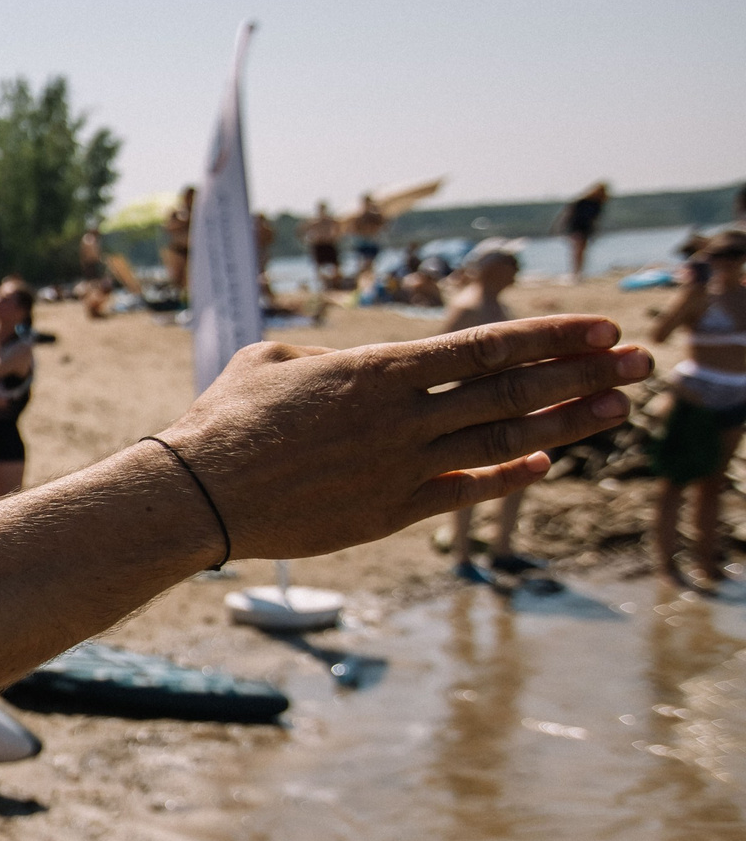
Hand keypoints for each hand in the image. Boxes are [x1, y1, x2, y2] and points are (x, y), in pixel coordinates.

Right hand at [158, 317, 646, 561]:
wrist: (199, 495)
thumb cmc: (224, 420)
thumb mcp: (271, 362)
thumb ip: (330, 359)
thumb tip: (354, 365)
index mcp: (376, 371)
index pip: (485, 348)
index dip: (551, 337)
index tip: (603, 327)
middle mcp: (401, 419)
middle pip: (513, 393)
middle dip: (585, 374)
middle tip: (641, 362)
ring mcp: (401, 469)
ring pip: (504, 443)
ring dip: (568, 424)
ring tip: (619, 408)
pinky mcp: (389, 512)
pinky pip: (464, 490)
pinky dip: (509, 477)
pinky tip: (546, 464)